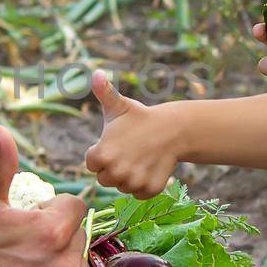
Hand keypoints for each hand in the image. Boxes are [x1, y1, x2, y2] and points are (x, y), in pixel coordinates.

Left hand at [83, 70, 177, 198]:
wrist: (174, 128)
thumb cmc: (141, 117)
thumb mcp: (118, 105)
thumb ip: (102, 92)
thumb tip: (95, 73)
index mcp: (101, 154)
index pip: (92, 164)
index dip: (102, 153)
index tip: (116, 142)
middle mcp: (115, 172)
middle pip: (105, 179)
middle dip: (114, 167)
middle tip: (129, 150)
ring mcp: (134, 182)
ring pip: (123, 187)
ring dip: (129, 176)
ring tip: (140, 157)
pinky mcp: (150, 190)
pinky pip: (139, 194)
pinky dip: (144, 184)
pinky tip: (150, 167)